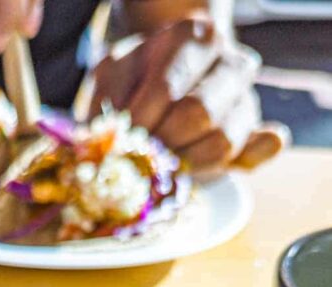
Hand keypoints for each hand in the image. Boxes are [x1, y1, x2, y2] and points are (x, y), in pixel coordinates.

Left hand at [88, 16, 288, 171]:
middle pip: (198, 115)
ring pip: (221, 141)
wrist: (168, 84)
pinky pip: (252, 153)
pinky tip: (203, 171)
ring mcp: (246, 97)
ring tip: (160, 166)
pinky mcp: (255, 132)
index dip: (140, 123)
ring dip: (183, 164)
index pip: (167, 90)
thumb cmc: (136, 81)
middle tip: (141, 158)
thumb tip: (111, 138)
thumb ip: (110, 101)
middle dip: (162, 144)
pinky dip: (233, 165)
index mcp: (193, 38)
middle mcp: (230, 61)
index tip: (121, 141)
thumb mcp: (112, 78)